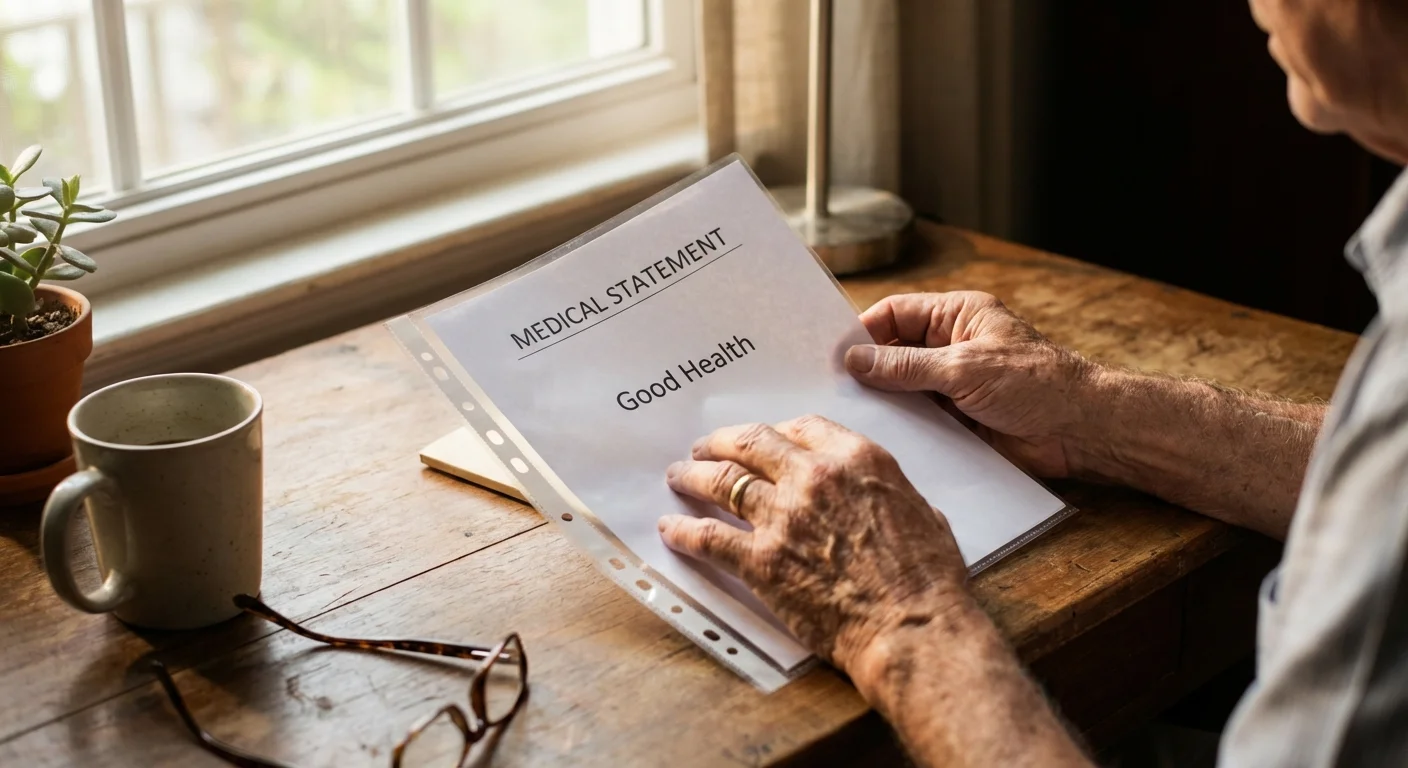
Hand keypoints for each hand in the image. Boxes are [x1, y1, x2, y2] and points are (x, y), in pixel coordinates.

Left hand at [659, 415, 968, 670]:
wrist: (912, 627)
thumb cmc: (928, 579)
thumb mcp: (921, 511)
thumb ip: (887, 493)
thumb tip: (877, 498)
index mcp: (856, 459)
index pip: (801, 427)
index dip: (774, 431)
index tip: (762, 439)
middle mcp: (813, 477)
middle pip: (750, 443)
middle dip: (720, 442)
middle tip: (703, 448)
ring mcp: (782, 517)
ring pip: (721, 482)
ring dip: (693, 477)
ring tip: (679, 477)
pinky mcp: (761, 560)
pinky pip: (709, 537)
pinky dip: (685, 531)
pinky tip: (672, 529)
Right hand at [844, 292, 1094, 477]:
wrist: (1080, 431)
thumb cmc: (1037, 384)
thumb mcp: (964, 368)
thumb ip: (907, 366)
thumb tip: (857, 361)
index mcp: (957, 316)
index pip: (896, 313)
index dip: (864, 330)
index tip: (834, 353)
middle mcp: (952, 346)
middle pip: (895, 351)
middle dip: (868, 368)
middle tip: (832, 387)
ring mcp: (953, 383)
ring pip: (904, 387)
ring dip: (884, 400)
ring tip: (849, 413)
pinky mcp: (957, 419)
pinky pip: (919, 418)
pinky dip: (902, 426)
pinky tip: (880, 435)